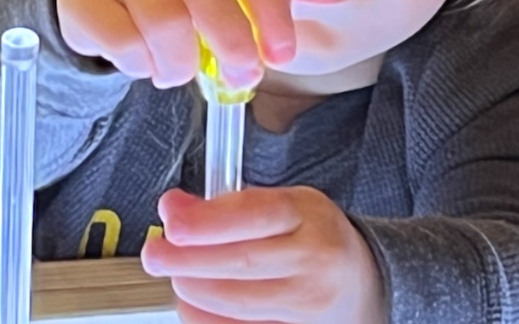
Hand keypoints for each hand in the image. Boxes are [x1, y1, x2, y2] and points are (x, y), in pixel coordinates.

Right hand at [56, 0, 294, 87]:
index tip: (280, 56)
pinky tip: (143, 63)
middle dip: (233, 45)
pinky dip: (142, 66)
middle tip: (238, 77)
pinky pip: (126, 44)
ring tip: (176, 71)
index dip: (271, 14)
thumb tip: (270, 53)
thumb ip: (241, 7)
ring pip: (166, 25)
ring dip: (180, 64)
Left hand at [141, 188, 386, 323]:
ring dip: (193, 290)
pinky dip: (207, 319)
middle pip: (240, 262)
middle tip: (155, 254)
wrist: (363, 285)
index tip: (170, 220)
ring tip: (178, 276)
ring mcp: (310, 305)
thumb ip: (225, 206)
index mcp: (307, 215)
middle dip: (186, 259)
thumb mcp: (281, 206)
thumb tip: (173, 209)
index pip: (252, 214)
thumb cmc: (313, 240)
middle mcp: (315, 260)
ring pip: (236, 302)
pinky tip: (194, 305)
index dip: (205, 220)